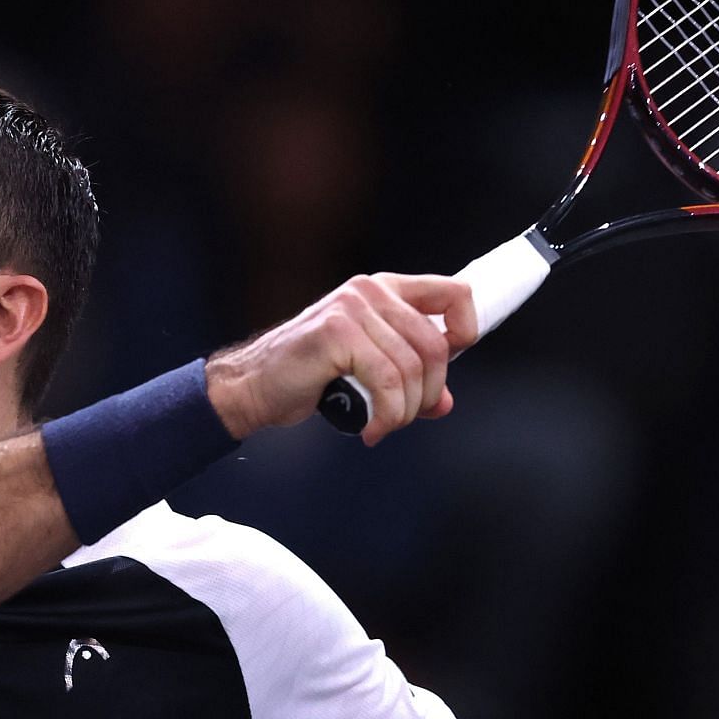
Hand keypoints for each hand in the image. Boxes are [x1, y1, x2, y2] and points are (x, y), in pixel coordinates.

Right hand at [205, 274, 478, 445]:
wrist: (254, 386)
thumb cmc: (309, 376)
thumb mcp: (369, 373)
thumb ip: (409, 380)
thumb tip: (443, 403)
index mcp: (385, 289)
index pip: (456, 293)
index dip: (464, 334)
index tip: (445, 370)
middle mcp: (370, 291)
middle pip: (435, 346)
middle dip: (427, 394)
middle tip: (404, 417)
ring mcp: (352, 308)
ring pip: (412, 368)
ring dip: (403, 411)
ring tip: (383, 425)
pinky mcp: (337, 332)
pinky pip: (386, 381)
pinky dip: (386, 415)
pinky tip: (370, 428)